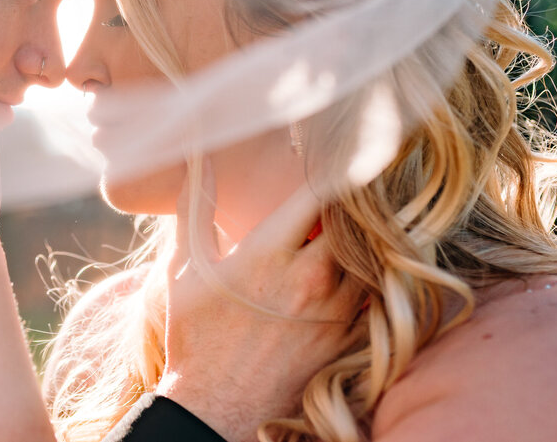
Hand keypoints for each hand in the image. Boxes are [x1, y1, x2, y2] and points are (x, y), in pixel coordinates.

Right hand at [157, 163, 363, 441]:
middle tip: (355, 179)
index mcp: (267, 254)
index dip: (332, 166)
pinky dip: (370, 273)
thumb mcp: (183, 268)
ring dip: (364, 235)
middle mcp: (309, 279)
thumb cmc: (193, 335)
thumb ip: (195, 207)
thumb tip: (198, 157)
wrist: (215, 409)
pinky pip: (373, 293)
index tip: (338, 148)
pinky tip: (356, 265)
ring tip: (357, 220)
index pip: (317, 193)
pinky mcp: (346, 339)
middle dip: (353, 199)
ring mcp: (334, 312)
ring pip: (371, 256)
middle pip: (354, 220)